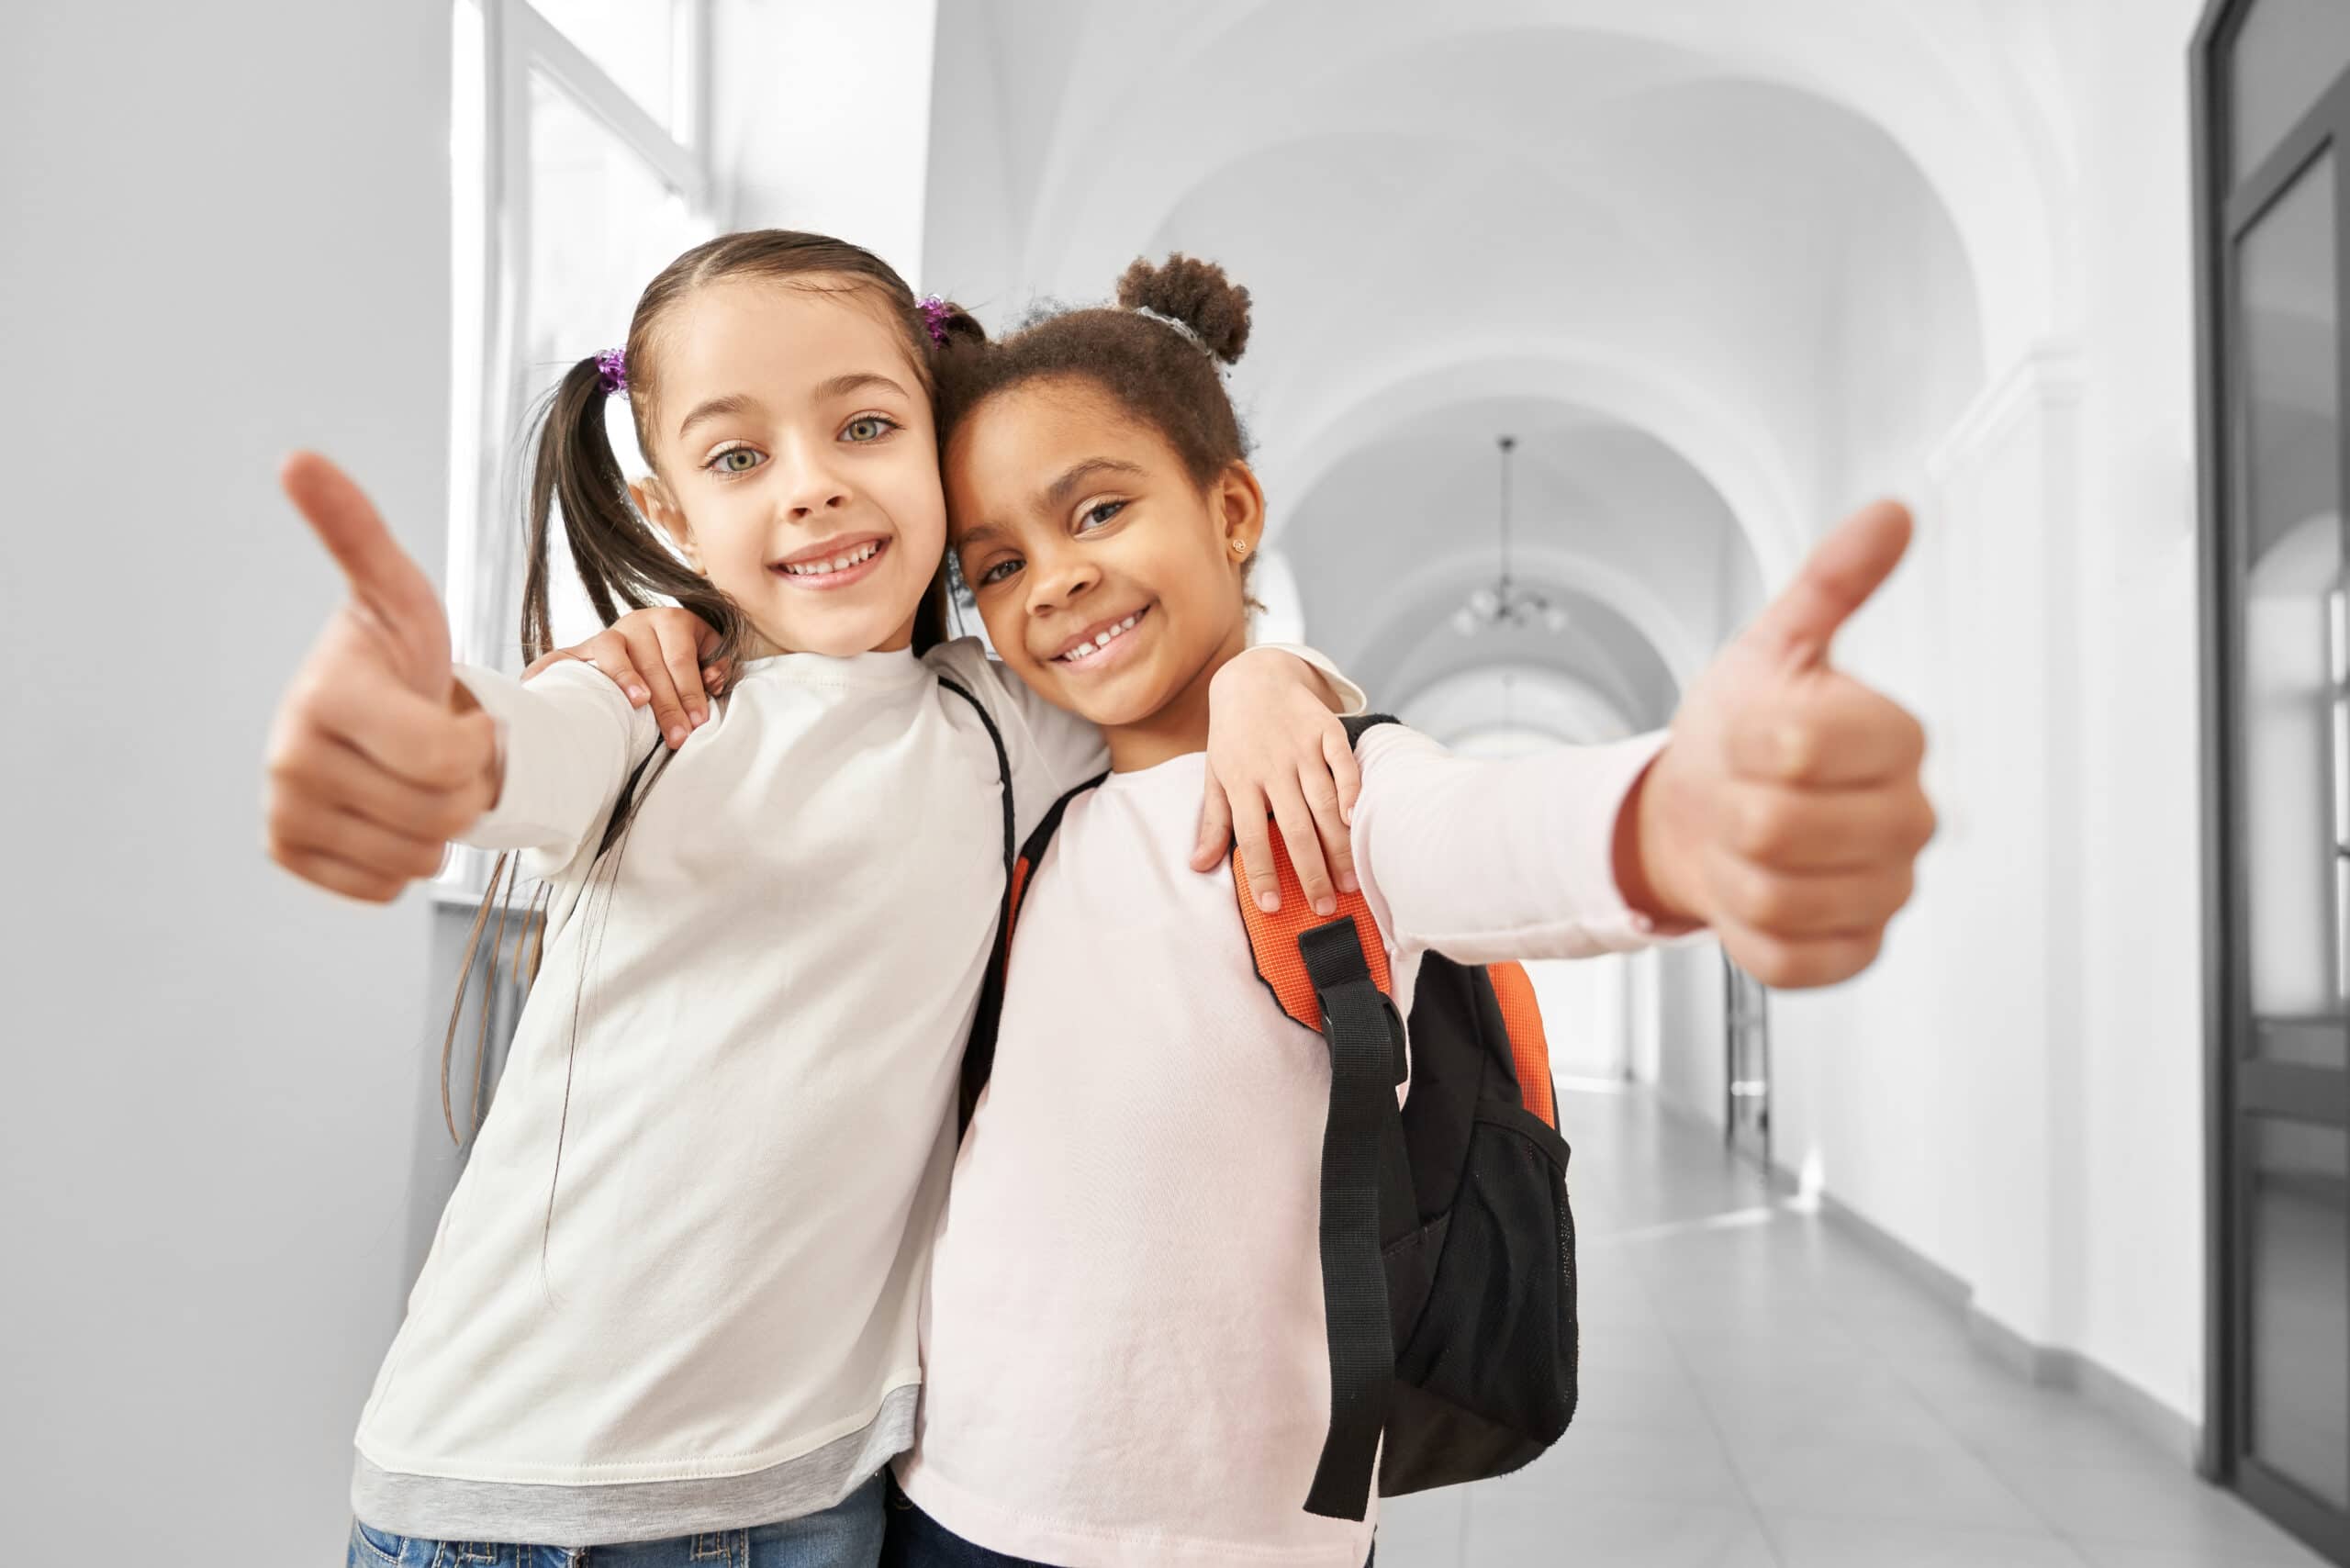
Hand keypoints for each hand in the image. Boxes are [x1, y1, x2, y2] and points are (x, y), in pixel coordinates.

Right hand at [264, 452, 499, 902]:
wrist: (373, 710)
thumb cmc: (398, 651)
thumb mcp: (398, 592)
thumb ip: (357, 532)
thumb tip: (299, 459)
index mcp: (324, 697)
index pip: (442, 757)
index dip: (477, 742)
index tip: (463, 711)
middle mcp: (289, 758)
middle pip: (438, 812)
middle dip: (463, 786)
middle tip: (440, 749)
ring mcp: (283, 810)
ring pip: (416, 857)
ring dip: (438, 825)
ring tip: (414, 777)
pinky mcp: (290, 853)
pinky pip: (383, 886)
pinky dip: (403, 860)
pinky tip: (387, 811)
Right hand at [524, 607, 728, 749]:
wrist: (661, 633)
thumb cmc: (690, 654)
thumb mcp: (712, 652)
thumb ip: (717, 666)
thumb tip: (713, 681)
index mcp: (671, 620)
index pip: (680, 658)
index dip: (690, 690)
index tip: (698, 722)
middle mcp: (637, 621)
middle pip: (651, 662)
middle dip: (666, 703)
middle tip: (677, 737)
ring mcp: (607, 635)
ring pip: (612, 651)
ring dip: (623, 676)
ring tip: (637, 703)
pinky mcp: (583, 649)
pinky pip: (561, 656)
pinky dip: (547, 668)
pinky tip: (534, 683)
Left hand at [1191, 650, 1363, 916]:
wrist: (1254, 676)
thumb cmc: (1233, 736)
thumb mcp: (1215, 775)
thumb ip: (1213, 822)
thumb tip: (1198, 866)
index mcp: (1241, 781)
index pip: (1250, 836)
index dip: (1262, 872)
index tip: (1271, 906)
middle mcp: (1272, 767)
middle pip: (1295, 827)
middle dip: (1311, 872)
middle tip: (1326, 908)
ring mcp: (1302, 748)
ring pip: (1324, 804)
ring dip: (1338, 847)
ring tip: (1350, 883)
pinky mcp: (1327, 730)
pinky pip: (1344, 765)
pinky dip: (1353, 792)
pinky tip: (1357, 822)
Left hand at [1622, 499, 1936, 987]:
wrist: (1704, 815)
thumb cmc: (1742, 732)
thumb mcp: (1774, 646)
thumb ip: (1832, 583)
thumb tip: (1890, 515)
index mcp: (1896, 739)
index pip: (1805, 741)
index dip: (1748, 737)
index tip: (1746, 729)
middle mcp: (1907, 820)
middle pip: (1778, 826)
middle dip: (1730, 805)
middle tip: (1738, 790)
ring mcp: (1886, 892)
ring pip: (1775, 895)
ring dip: (1730, 868)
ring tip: (1740, 839)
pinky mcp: (1854, 952)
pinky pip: (1788, 958)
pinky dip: (1747, 929)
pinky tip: (1752, 891)